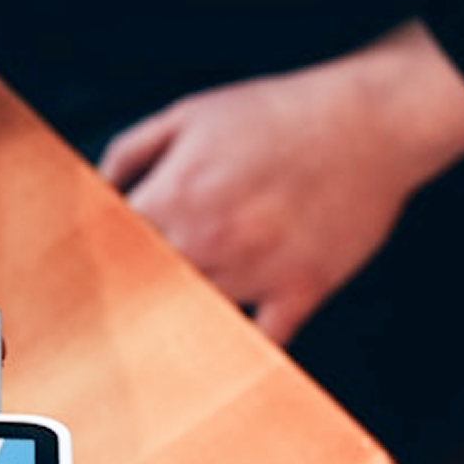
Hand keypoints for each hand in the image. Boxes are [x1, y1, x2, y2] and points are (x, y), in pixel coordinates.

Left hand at [98, 21, 463, 342]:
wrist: (370, 120)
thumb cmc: (275, 115)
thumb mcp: (187, 115)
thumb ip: (130, 153)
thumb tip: (96, 192)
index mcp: (174, 197)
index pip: (113, 247)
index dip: (102, 258)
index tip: (94, 270)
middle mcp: (209, 241)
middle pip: (148, 290)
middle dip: (134, 292)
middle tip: (120, 306)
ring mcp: (257, 270)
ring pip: (196, 316)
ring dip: (182, 315)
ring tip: (167, 326)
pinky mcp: (301, 290)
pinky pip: (262, 341)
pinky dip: (242, 349)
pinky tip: (224, 347)